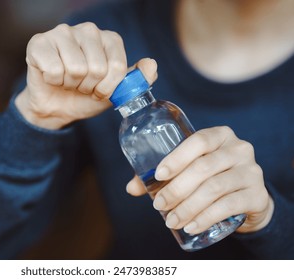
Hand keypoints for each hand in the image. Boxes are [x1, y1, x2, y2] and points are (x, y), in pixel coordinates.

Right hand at [15, 22, 156, 129]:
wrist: (56, 108)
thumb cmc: (85, 96)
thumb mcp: (116, 92)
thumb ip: (137, 80)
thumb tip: (151, 65)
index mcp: (109, 39)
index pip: (117, 67)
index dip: (107, 87)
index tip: (99, 90)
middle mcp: (88, 30)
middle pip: (97, 68)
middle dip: (88, 87)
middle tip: (81, 85)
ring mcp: (62, 33)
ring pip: (75, 69)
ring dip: (70, 85)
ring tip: (67, 81)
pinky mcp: (39, 42)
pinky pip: (54, 69)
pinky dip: (53, 81)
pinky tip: (51, 77)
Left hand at [127, 126, 273, 233]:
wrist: (246, 196)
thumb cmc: (210, 177)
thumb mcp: (190, 168)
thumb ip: (161, 175)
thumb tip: (132, 188)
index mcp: (220, 135)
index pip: (198, 141)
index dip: (177, 157)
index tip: (157, 175)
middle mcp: (239, 149)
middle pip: (203, 167)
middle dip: (176, 189)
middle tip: (159, 205)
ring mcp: (252, 171)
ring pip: (214, 188)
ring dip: (187, 207)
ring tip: (170, 220)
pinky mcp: (257, 195)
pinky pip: (228, 206)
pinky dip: (205, 218)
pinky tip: (190, 226)